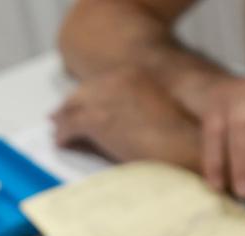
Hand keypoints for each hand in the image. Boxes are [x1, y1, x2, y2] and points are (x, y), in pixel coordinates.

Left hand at [52, 67, 199, 167]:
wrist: (186, 151)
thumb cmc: (178, 142)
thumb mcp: (153, 115)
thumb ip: (128, 111)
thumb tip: (106, 122)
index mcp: (133, 76)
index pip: (97, 85)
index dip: (83, 98)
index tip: (74, 108)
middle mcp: (117, 81)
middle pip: (79, 94)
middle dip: (68, 108)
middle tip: (58, 120)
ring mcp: (105, 99)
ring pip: (71, 110)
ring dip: (63, 124)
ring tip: (58, 136)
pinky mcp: (96, 120)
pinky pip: (69, 128)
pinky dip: (63, 137)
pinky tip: (61, 146)